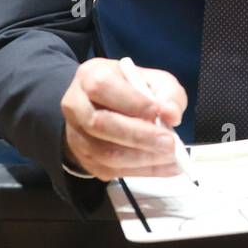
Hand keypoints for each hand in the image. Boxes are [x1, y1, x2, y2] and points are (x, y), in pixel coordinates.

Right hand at [60, 58, 186, 180]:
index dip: (131, 102)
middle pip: (100, 124)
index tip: (158, 112)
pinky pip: (111, 170)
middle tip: (170, 143)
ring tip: (171, 157)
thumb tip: (171, 114)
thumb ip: (167, 93)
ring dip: (142, 158)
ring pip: (105, 153)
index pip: (102, 87)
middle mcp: (76, 105)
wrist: (106, 107)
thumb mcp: (154, 80)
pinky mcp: (85, 160)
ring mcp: (77, 135)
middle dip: (139, 136)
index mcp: (89, 76)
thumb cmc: (132, 90)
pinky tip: (166, 167)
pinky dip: (143, 171)